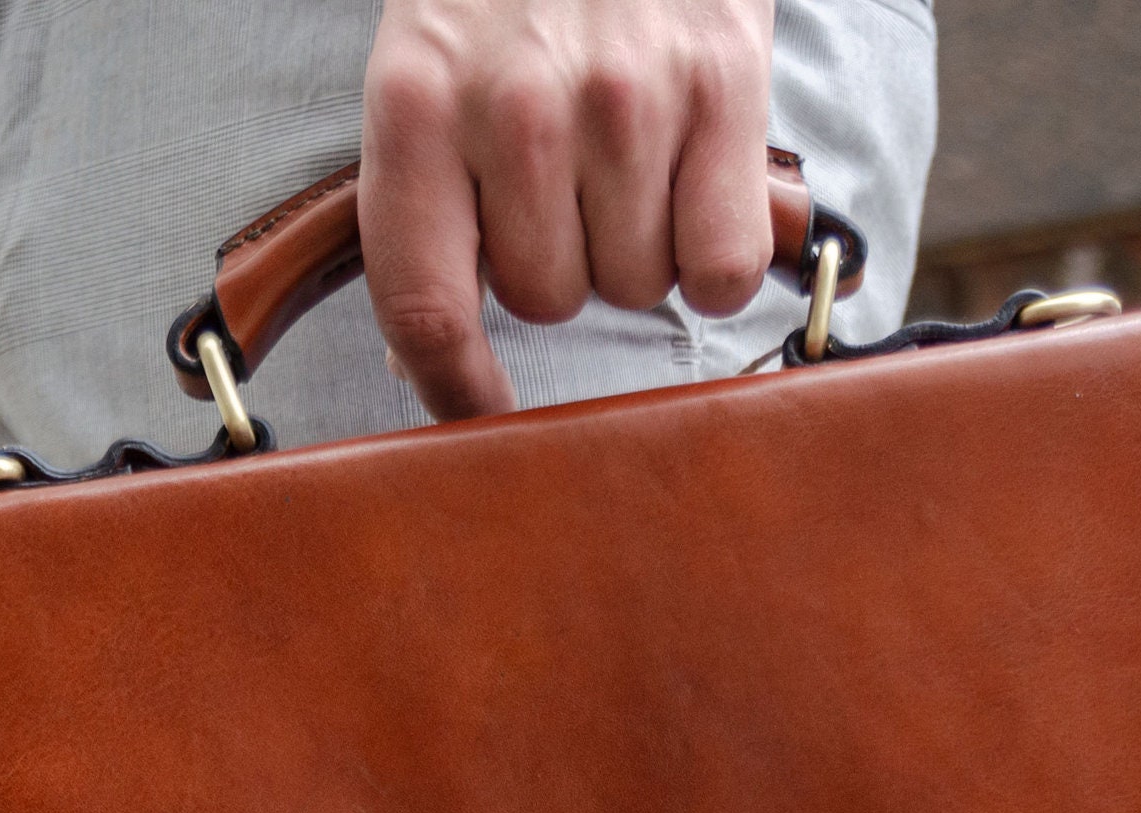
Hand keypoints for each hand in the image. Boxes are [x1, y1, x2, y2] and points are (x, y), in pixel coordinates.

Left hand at [361, 0, 779, 421]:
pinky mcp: (722, 86)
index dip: (453, 389)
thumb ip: (428, 200)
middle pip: (548, 302)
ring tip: (631, 160)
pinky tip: (698, 186)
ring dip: (639, 249)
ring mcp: (624, 97)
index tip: (480, 418)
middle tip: (571, 185)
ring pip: (637, 287)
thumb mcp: (429, 65)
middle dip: (561, 266)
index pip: (423, 305)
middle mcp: (517, 104)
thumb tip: (430, 367)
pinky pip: (723, 266)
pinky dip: (718, 252)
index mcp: (417, 104)